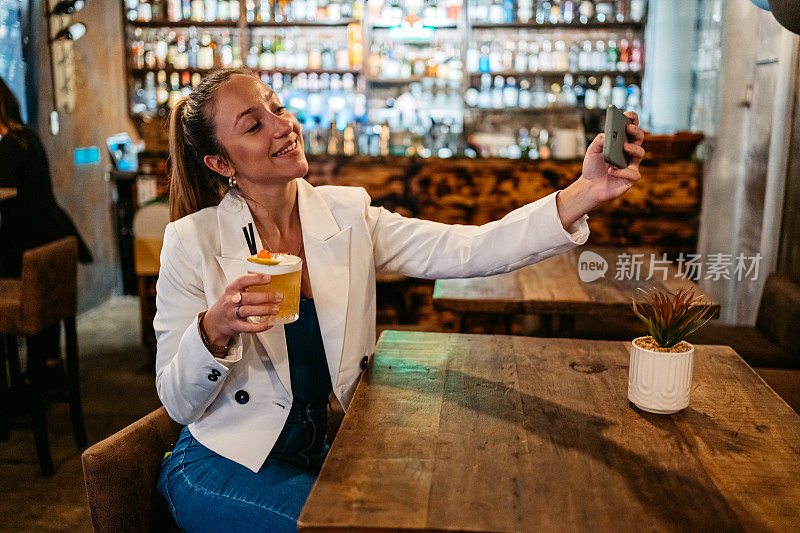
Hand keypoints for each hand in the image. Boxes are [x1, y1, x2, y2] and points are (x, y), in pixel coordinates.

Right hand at [202, 274, 282, 344]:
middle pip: (248, 297)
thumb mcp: (234, 291)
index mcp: (232, 289)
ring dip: (264, 310)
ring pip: (249, 311)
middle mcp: (231, 301)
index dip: (256, 278)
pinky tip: (269, 324)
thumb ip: (247, 285)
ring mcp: (232, 314)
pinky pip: (248, 327)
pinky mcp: (235, 326)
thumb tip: (269, 277)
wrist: (215, 321)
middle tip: (278, 296)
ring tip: (276, 309)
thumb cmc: (229, 304)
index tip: (268, 278)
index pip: (242, 281)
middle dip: (265, 297)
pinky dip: (260, 326)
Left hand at [555, 111, 645, 228]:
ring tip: (623, 147)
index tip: (630, 115)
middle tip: (628, 128)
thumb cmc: (593, 167)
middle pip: (639, 138)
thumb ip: (599, 140)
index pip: (631, 129)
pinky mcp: (631, 178)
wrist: (590, 187)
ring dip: (633, 148)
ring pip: (640, 153)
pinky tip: (611, 170)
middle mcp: (629, 152)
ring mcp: (632, 164)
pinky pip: (632, 173)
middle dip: (636, 131)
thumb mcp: (592, 151)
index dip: (633, 120)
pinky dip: (621, 171)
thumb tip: (607, 134)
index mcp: (621, 142)